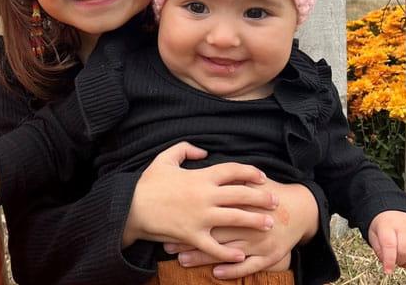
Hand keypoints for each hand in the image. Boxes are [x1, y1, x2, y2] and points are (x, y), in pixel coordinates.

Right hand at [124, 142, 276, 263]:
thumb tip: (204, 150)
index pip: (233, 170)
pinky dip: (229, 253)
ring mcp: (200, 217)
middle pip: (241, 194)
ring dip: (254, 221)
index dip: (250, 172)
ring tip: (269, 224)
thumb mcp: (164, 158)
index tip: (262, 178)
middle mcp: (204, 196)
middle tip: (276, 201)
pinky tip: (242, 256)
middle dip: (261, 197)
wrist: (129, 208)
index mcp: (200, 176)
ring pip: (235, 219)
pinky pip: (215, 247)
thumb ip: (185, 149)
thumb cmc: (147, 183)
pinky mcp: (192, 236)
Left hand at [163, 181, 318, 278]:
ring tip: (181, 260)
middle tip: (167, 245)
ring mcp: (260, 239)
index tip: (168, 219)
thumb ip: (229, 175)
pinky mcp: (269, 255)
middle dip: (189, 239)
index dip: (188, 213)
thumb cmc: (269, 193)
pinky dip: (232, 270)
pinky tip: (216, 273)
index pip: (210, 206)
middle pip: (214, 230)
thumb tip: (202, 160)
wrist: (301, 209)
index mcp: (242, 199)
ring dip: (203, 257)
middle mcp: (249, 220)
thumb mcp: (251, 179)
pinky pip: (249, 266)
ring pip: (228, 251)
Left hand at [368, 211, 405, 273]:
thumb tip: (388, 263)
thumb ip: (379, 250)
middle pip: (405, 251)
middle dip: (400, 262)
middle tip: (396, 261)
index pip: (389, 244)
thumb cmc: (385, 227)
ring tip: (405, 260)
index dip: (389, 260)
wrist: (396, 213)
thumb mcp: (374, 234)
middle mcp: (405, 227)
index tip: (388, 271)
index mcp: (388, 225)